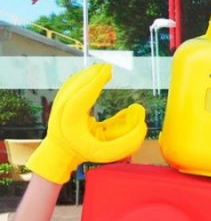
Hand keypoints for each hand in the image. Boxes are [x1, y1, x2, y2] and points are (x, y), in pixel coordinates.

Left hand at [27, 64, 146, 183]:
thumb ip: (129, 141)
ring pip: (72, 83)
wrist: (60, 154)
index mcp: (71, 120)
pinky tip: (91, 75)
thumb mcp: (109, 152)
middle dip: (93, 74)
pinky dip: (81, 77)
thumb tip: (143, 124)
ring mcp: (57, 104)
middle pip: (77, 85)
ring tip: (102, 69)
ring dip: (88, 74)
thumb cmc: (86, 154)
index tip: (108, 69)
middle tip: (108, 66)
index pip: (84, 95)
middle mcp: (61, 109)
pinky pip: (70, 85)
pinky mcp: (58, 101)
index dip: (97, 81)